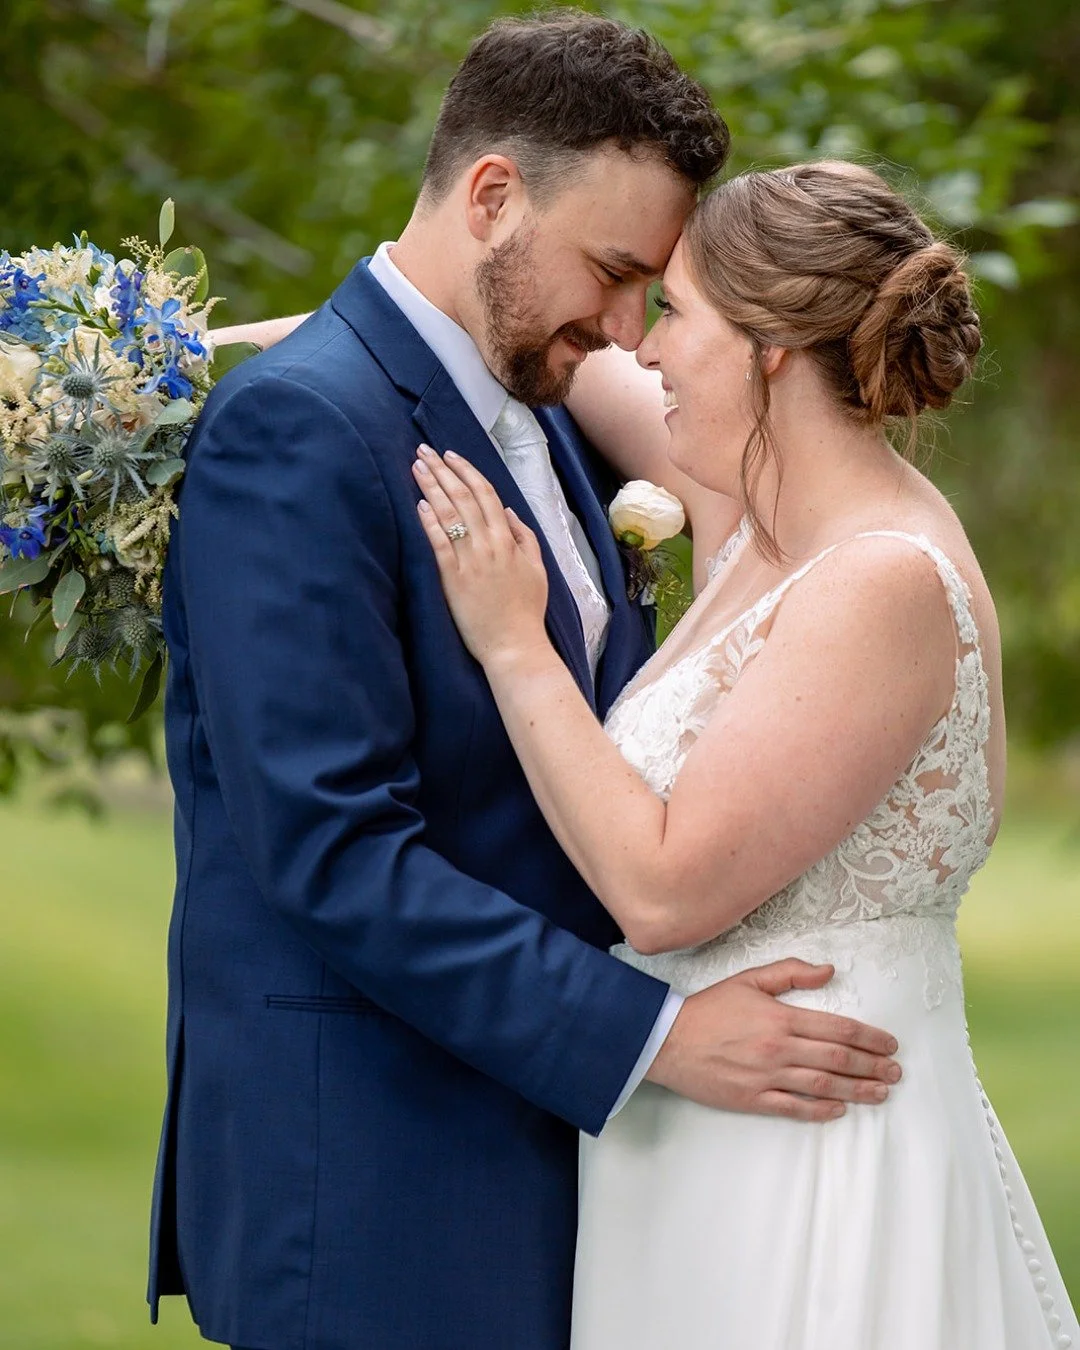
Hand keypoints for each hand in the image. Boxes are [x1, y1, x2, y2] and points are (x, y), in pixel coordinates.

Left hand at [413, 445, 549, 664]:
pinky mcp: (453, 580)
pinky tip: (418, 504)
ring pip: (449, 514)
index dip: (466, 471)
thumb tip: (506, 511)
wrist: (515, 646)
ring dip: (431, 487)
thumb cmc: (526, 611)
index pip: (485, 494)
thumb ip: (525, 537)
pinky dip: (429, 522)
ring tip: (416, 467)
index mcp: (509, 540)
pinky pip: (439, 544)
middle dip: (442, 470)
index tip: (450, 455)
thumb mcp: (538, 569)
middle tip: (424, 450)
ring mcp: (471, 561)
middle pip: (463, 497)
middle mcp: (489, 545)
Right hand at [646, 959, 900, 1121]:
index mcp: (780, 1018)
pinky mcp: (753, 1099)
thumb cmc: (709, 1008)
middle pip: (837, 1059)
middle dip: (871, 1066)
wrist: (667, 1040)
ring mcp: (766, 1077)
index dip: (868, 1037)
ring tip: (880, 1093)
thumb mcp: (749, 980)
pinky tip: (840, 1109)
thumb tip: (829, 971)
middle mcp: (778, 1048)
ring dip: (856, 1090)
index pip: (836, 1028)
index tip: (890, 1044)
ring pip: (822, 1085)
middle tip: (896, 1072)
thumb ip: (790, 973)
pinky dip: (820, 1110)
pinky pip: (794, 1107)